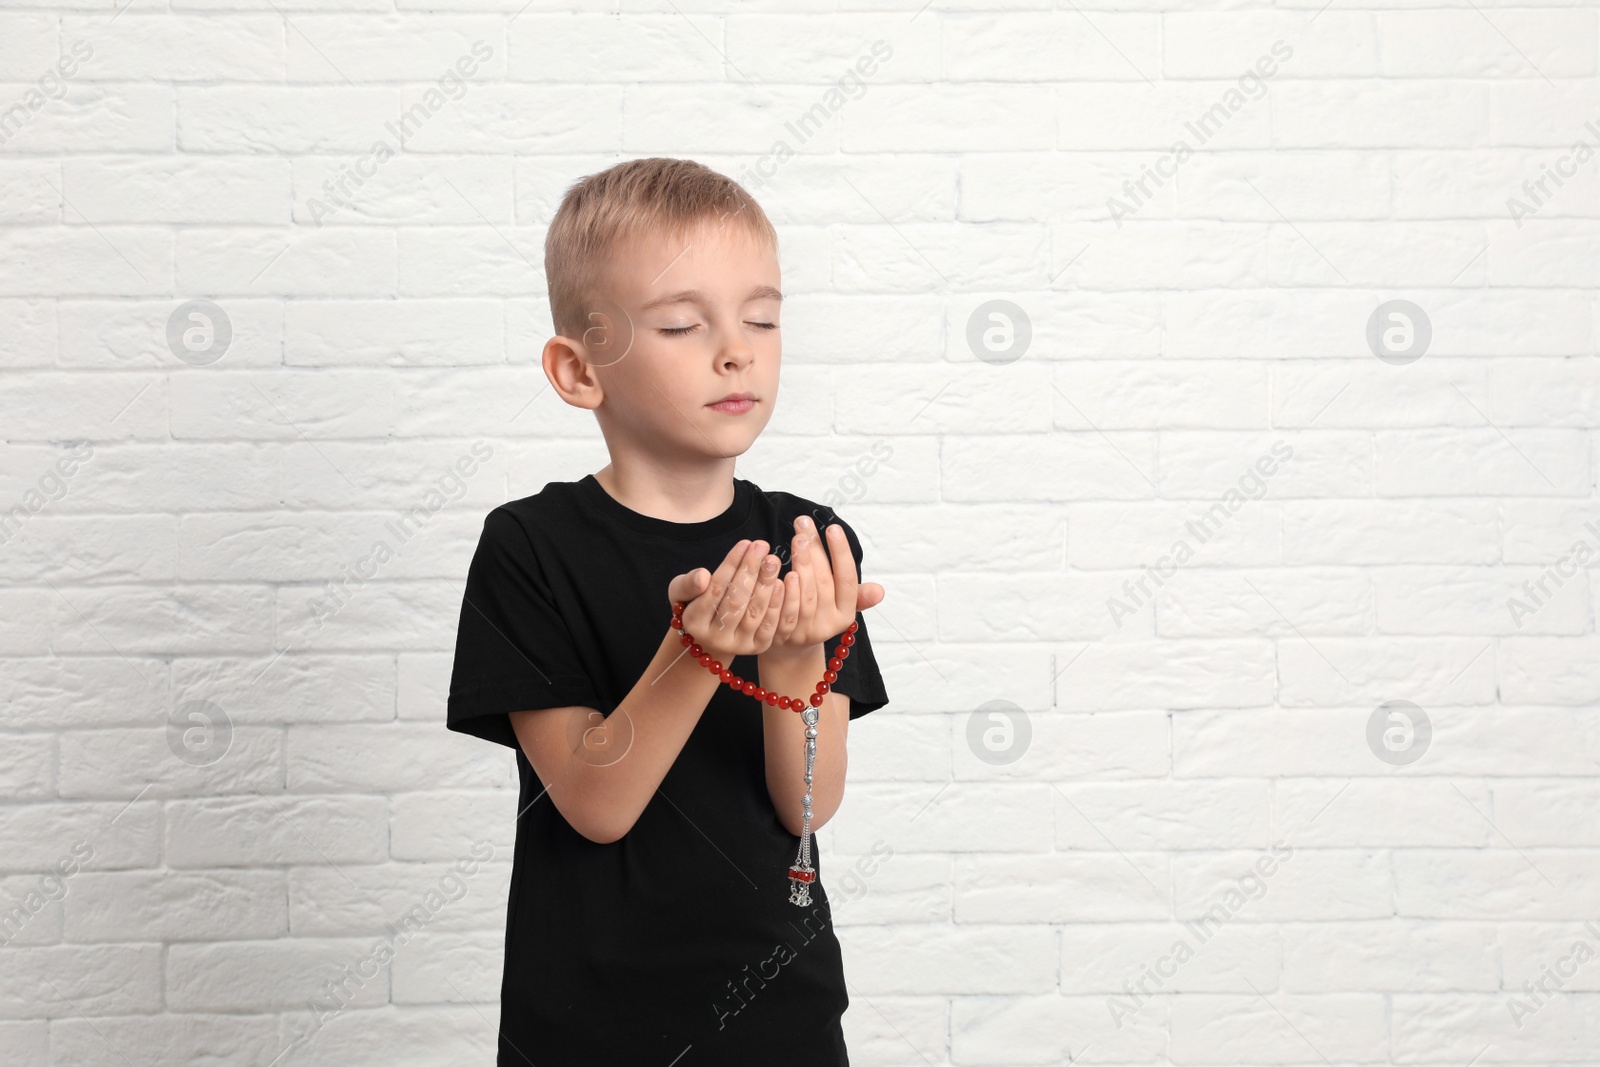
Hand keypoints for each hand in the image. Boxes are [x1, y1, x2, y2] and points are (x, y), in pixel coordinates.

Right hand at [667, 538, 786, 664]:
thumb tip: (702, 576)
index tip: (744, 543)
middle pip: (736, 602)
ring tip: (772, 559)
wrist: (711, 634)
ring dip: (766, 584)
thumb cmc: (695, 602)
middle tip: (762, 546)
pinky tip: (783, 582)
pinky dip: (778, 603)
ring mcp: (739, 646)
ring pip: (754, 613)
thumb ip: (688, 583)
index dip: (731, 566)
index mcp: (694, 623)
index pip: (715, 590)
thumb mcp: (681, 590)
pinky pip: (771, 625)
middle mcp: (716, 639)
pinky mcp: (758, 647)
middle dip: (750, 571)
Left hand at [769, 516, 884, 658]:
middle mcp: (828, 625)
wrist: (788, 647)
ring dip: (801, 563)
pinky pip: (785, 606)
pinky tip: (778, 567)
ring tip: (796, 538)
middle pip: (824, 582)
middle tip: (804, 523)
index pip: (846, 579)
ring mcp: (805, 631)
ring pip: (806, 593)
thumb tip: (880, 591)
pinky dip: (783, 586)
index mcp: (845, 614)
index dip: (841, 553)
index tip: (832, 528)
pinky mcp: (784, 634)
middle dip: (815, 550)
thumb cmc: (814, 613)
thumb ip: (855, 594)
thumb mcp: (836, 604)